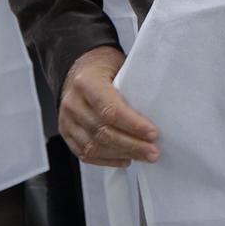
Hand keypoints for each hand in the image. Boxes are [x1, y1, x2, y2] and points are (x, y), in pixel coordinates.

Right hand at [59, 46, 160, 167]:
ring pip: (93, 146)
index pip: (110, 109)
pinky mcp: (66, 132)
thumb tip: (158, 109)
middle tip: (153, 152)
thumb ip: (132, 85)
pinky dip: (106, 160)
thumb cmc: (103, 67)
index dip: (133, 125)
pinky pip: (84, 153)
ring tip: (142, 156)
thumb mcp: (119, 65)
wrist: (78, 68)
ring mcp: (66, 119)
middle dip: (131, 145)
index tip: (153, 133)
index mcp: (86, 82)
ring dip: (121, 154)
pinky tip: (124, 159)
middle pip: (102, 132)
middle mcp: (72, 102)